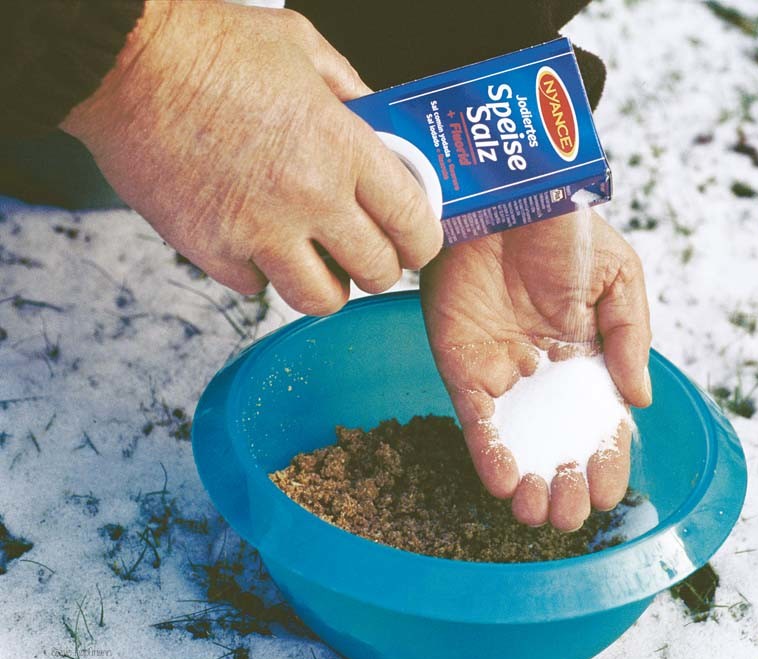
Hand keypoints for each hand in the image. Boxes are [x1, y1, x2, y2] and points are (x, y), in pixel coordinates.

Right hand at [60, 0, 440, 314]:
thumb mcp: (303, 47)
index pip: (413, 225)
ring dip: (326, 285)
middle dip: (380, 267)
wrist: (122, 63)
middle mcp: (309, 199)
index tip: (416, 242)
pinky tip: (256, 243)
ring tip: (318, 261)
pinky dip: (262, 274)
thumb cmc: (208, 47)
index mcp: (342, 149)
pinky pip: (256, 287)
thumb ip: (352, 92)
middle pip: (376, 273)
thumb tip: (380, 125)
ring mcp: (258, 231)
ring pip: (320, 300)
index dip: (422, 243)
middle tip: (368, 252)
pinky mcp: (210, 250)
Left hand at [420, 211, 651, 530]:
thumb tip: (639, 402)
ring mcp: (502, 373)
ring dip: (526, 482)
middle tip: (568, 515)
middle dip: (564, 483)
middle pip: (556, 443)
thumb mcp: (619, 278)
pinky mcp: (461, 366)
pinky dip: (487, 453)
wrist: (505, 196)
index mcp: (589, 358)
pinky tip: (504, 482)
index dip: (605, 461)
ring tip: (537, 513)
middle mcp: (545, 375)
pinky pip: (474, 420)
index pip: (600, 424)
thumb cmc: (566, 230)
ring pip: (515, 442)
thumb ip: (631, 338)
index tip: (607, 492)